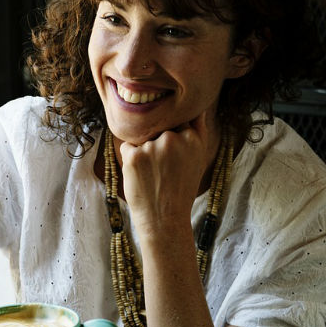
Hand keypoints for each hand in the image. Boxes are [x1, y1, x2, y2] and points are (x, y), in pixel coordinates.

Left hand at [119, 110, 215, 237]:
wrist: (164, 219)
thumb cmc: (180, 189)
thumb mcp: (198, 158)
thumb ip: (196, 131)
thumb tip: (195, 107)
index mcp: (193, 138)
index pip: (177, 120)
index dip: (172, 136)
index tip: (173, 155)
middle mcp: (174, 138)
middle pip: (157, 128)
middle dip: (156, 144)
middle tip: (163, 170)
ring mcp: (153, 146)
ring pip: (142, 137)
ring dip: (143, 151)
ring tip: (153, 174)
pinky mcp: (134, 156)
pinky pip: (127, 147)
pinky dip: (130, 159)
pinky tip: (141, 176)